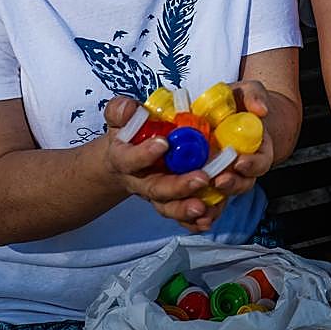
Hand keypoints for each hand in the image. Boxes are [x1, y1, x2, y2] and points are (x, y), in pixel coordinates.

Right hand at [102, 96, 223, 230]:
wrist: (125, 161)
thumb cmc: (128, 136)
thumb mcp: (121, 120)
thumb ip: (121, 112)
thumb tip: (129, 108)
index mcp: (126, 160)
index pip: (130, 160)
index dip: (144, 154)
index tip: (163, 143)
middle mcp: (141, 181)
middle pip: (157, 189)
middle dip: (178, 186)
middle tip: (201, 178)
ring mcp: (157, 195)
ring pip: (169, 207)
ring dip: (186, 209)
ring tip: (203, 206)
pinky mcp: (172, 202)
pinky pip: (181, 217)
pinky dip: (194, 221)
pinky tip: (209, 217)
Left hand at [208, 80, 275, 196]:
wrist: (224, 110)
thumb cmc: (238, 101)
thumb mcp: (248, 92)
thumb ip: (254, 96)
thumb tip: (260, 109)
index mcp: (257, 148)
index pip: (261, 162)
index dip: (252, 165)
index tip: (240, 162)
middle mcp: (242, 166)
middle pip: (243, 182)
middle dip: (232, 184)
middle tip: (219, 180)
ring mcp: (224, 173)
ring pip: (223, 193)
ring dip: (215, 198)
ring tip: (201, 195)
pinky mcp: (205, 176)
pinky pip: (204, 196)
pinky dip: (199, 207)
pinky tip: (189, 212)